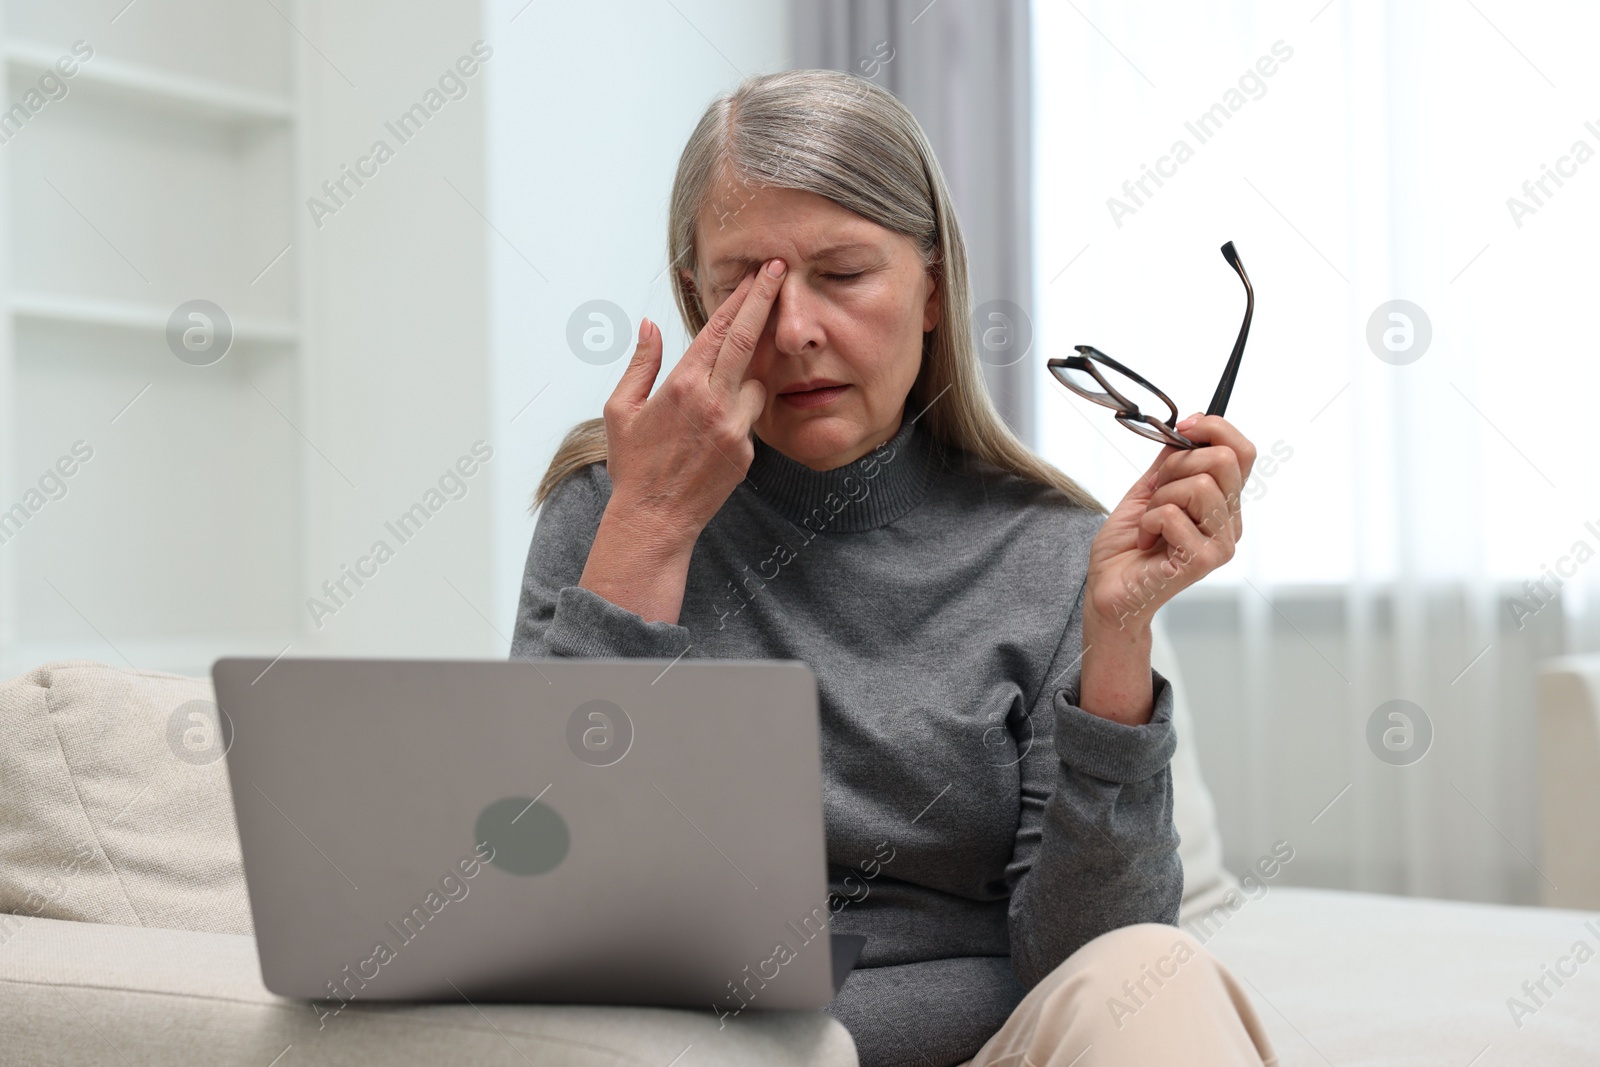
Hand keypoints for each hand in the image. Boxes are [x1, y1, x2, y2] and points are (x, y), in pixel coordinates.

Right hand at [601, 258, 785, 545]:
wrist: (655, 518)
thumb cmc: (633, 464)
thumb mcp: (621, 409)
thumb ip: (640, 363)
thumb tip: (649, 326)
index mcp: (682, 385)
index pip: (719, 329)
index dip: (741, 297)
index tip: (758, 273)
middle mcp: (713, 401)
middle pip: (748, 339)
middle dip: (766, 300)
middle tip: (781, 270)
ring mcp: (735, 427)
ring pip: (756, 383)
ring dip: (746, 378)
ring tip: (714, 399)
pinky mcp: (746, 451)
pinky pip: (750, 419)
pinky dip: (739, 414)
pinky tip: (711, 435)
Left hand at [1084, 414, 1257, 632]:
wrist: (1108, 591)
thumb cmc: (1127, 547)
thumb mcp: (1148, 491)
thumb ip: (1170, 463)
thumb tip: (1186, 430)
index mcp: (1222, 503)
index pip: (1243, 452)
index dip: (1214, 428)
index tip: (1183, 427)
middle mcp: (1229, 523)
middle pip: (1224, 460)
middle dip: (1177, 465)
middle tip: (1156, 493)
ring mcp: (1221, 543)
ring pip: (1199, 485)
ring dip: (1159, 499)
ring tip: (1149, 524)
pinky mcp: (1204, 561)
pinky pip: (1172, 514)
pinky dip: (1147, 522)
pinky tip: (1146, 541)